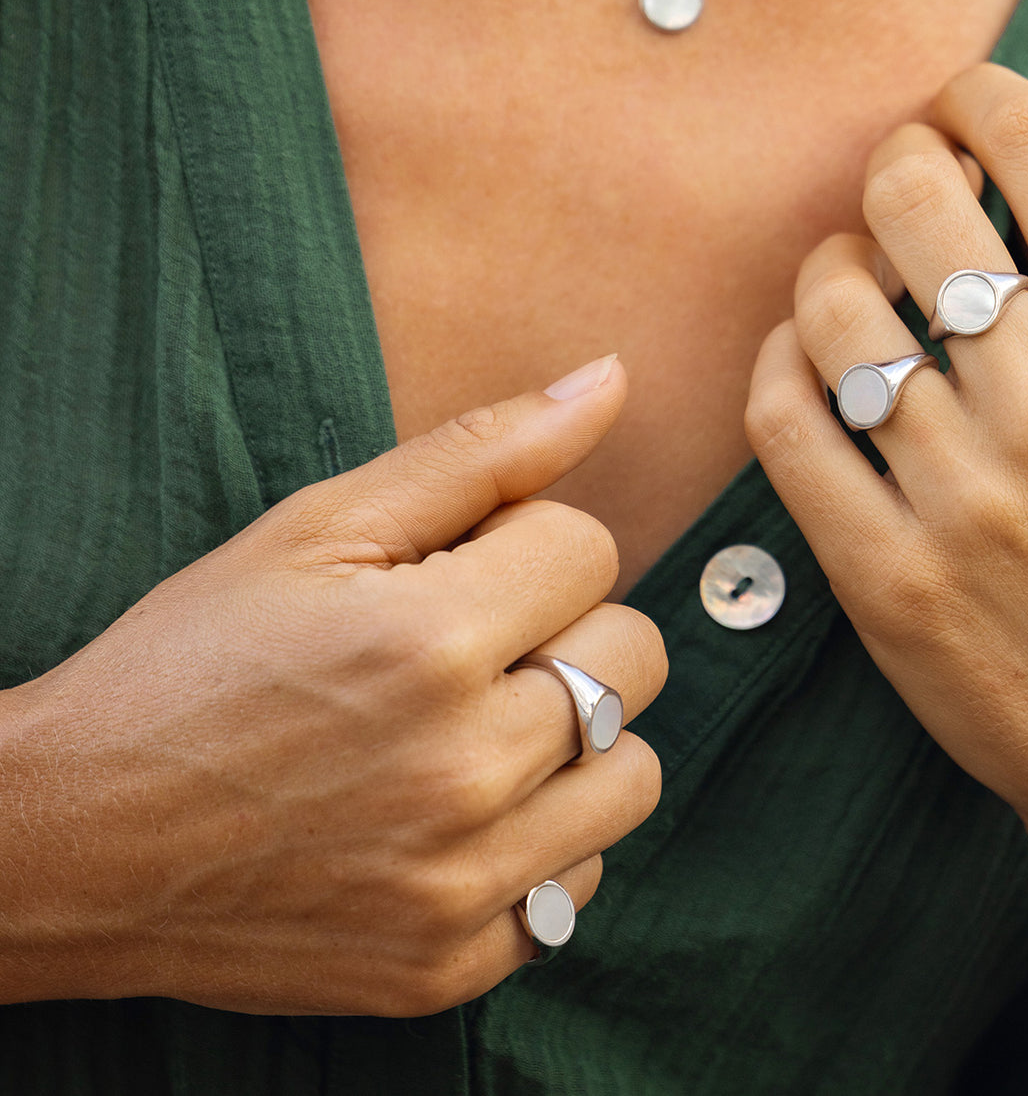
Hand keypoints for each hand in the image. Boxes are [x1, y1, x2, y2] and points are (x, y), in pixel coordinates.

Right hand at [2, 355, 664, 1016]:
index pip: (591, 547)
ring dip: (574, 739)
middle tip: (464, 650)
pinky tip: (456, 820)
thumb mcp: (320, 527)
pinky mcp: (453, 962)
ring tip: (472, 732)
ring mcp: (464, 883)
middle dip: (563, 630)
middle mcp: (466, 771)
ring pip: (632, 773)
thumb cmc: (196, 662)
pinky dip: (540, 841)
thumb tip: (610, 378)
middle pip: (636, 656)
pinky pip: (581, 883)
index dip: (523, 547)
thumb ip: (482, 451)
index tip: (454, 575)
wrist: (81, 839)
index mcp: (432, 642)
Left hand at [746, 63, 1027, 897]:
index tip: (957, 109)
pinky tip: (795, 364)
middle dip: (889, 170)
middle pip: (915, 207)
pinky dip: (775, 368)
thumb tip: (1010, 207)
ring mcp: (959, 493)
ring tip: (840, 285)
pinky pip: (783, 421)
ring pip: (831, 311)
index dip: (980, 100)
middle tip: (890, 190)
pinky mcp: (882, 572)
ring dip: (823, 273)